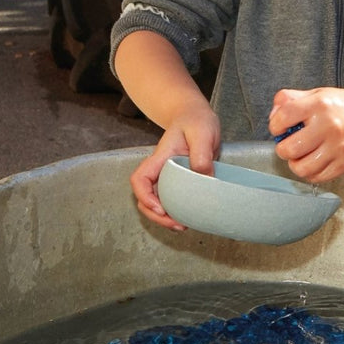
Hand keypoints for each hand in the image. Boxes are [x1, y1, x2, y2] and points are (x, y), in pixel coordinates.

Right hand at [130, 105, 220, 231]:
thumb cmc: (196, 121)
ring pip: (156, 202)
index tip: (161, 208)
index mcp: (160, 158)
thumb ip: (202, 153)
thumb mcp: (203, 132)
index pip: (140, 179)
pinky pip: (171, 200)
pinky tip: (189, 217)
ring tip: (183, 226)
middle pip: (144, 198)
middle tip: (178, 225)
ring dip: (165, 218)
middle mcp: (160, 170)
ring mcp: (168, 177)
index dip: (145, 196)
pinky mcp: (179, 182)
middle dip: (156, 215)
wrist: (196, 117)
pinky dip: (176, 212)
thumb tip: (202, 176)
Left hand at [270, 87, 343, 183]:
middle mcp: (330, 125)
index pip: (283, 118)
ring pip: (302, 168)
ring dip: (295, 164)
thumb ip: (290, 99)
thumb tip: (274, 117)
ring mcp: (339, 146)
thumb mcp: (316, 94)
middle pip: (289, 149)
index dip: (275, 127)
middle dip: (283, 149)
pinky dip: (310, 173)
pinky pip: (318, 177)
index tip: (279, 129)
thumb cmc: (341, 106)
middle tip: (289, 145)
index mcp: (320, 104)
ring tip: (300, 156)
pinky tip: (313, 162)